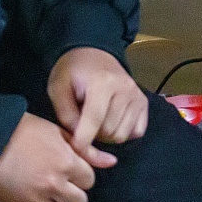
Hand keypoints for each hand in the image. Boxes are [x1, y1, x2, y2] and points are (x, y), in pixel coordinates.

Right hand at [0, 112, 99, 201]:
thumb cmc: (23, 131)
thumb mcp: (58, 132)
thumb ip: (87, 151)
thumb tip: (112, 163)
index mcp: (66, 164)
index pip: (89, 181)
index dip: (81, 176)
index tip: (71, 171)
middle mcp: (53, 185)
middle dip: (73, 195)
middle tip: (61, 187)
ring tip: (47, 198)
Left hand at [47, 47, 147, 163]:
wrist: (94, 53)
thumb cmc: (72, 71)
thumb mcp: (58, 88)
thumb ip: (65, 114)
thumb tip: (79, 137)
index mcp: (103, 83)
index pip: (95, 120)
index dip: (83, 140)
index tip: (74, 148)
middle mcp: (125, 89)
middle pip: (109, 131)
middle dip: (94, 135)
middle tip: (83, 126)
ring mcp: (137, 95)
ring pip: (123, 134)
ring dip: (107, 136)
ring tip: (96, 123)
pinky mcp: (144, 101)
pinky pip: (137, 131)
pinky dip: (124, 132)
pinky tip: (112, 123)